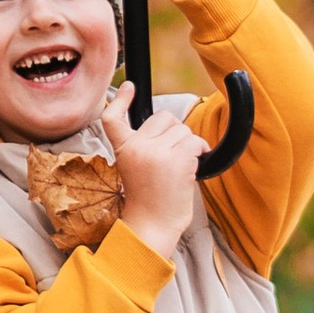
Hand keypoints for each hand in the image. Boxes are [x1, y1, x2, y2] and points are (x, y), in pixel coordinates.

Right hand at [102, 86, 202, 258]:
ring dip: (189, 144)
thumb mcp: (135, 168)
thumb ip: (144, 146)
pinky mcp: (178, 160)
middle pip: (164, 117)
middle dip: (174, 132)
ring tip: (180, 167)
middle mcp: (138, 147)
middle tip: (172, 157)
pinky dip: (200, 151)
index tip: (128, 87)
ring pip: (183, 129)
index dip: (121, 100)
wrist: (153, 225)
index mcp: (123, 149)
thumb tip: (168, 126)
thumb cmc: (149, 200)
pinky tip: (193, 166)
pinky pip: (196, 142)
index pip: (113, 118)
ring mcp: (158, 152)